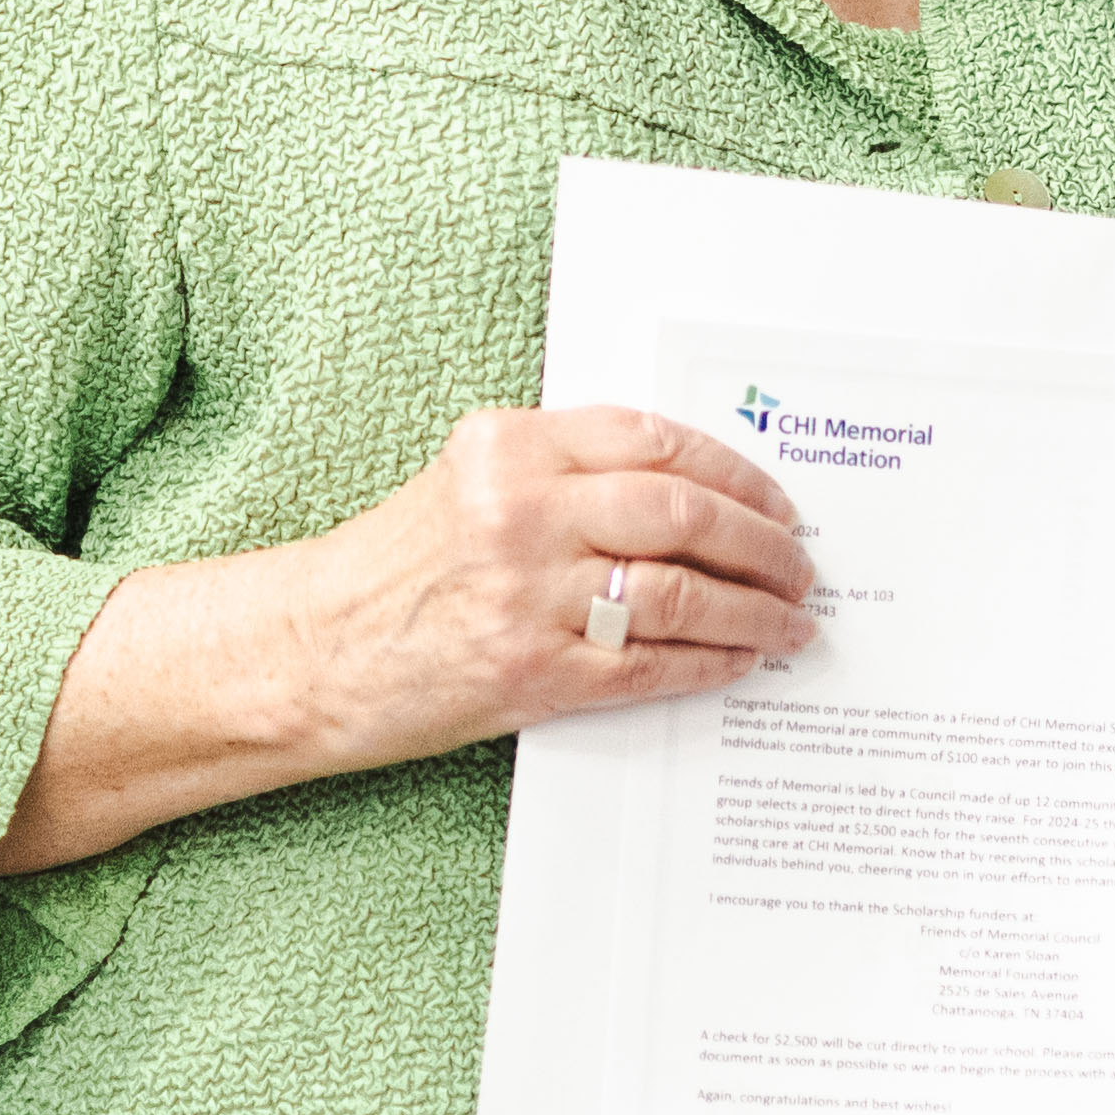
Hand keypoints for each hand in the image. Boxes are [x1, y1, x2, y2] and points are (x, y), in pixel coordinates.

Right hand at [300, 404, 823, 773]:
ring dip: (755, 610)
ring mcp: (528, 596)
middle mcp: (522, 511)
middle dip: (764, 542)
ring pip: (682, 593)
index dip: (736, 473)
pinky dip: (711, 662)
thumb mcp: (468, 480)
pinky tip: (742, 660)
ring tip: (792, 620)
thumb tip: (688, 493)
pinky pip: (650, 665)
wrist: (311, 652)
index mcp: (510, 446)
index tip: (776, 499)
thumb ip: (564, 470)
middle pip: (685, 513)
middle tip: (803, 563)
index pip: (656, 441)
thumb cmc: (394, 568)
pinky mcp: (531, 673)